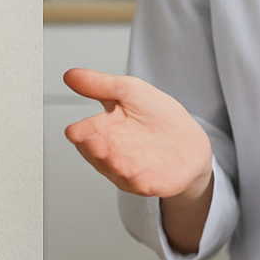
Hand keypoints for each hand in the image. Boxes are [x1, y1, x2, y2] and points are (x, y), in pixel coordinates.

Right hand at [62, 68, 212, 199]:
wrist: (190, 141)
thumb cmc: (156, 115)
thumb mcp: (129, 91)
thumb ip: (100, 84)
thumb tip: (70, 75)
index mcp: (103, 130)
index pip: (85, 133)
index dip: (80, 133)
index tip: (75, 132)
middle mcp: (112, 153)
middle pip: (98, 155)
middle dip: (96, 150)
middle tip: (95, 144)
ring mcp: (130, 171)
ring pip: (118, 171)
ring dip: (116, 166)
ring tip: (116, 160)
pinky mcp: (152, 183)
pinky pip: (143, 185)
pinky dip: (141, 182)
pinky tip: (141, 178)